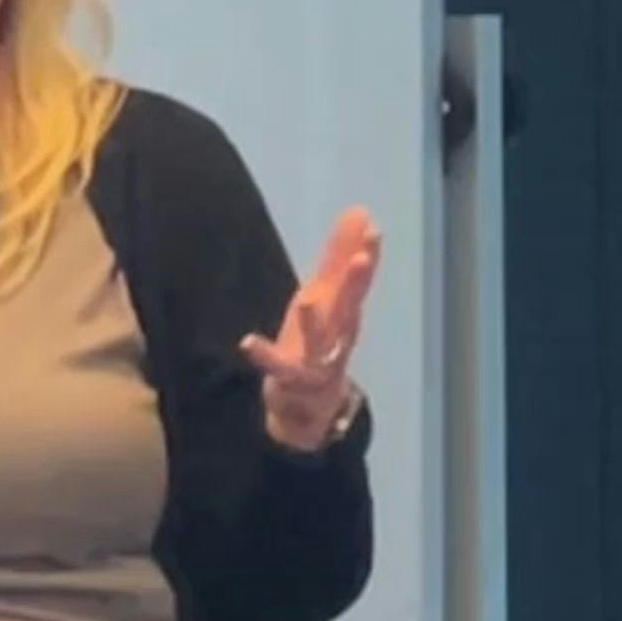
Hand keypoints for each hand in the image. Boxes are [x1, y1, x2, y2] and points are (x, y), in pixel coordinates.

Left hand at [244, 209, 381, 450]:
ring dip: (316, 322)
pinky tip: (248, 341)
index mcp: (342, 312)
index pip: (358, 281)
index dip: (366, 255)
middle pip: (349, 307)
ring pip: (322, 341)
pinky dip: (265, 356)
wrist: (310, 409)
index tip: (373, 227)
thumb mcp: (328, 296)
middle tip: (363, 258)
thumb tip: (360, 211)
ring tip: (308, 301)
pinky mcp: (294, 382)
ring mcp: (319, 361)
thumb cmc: (319, 344)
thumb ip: (340, 256)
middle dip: (357, 284)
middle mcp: (337, 335)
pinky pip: (280, 369)